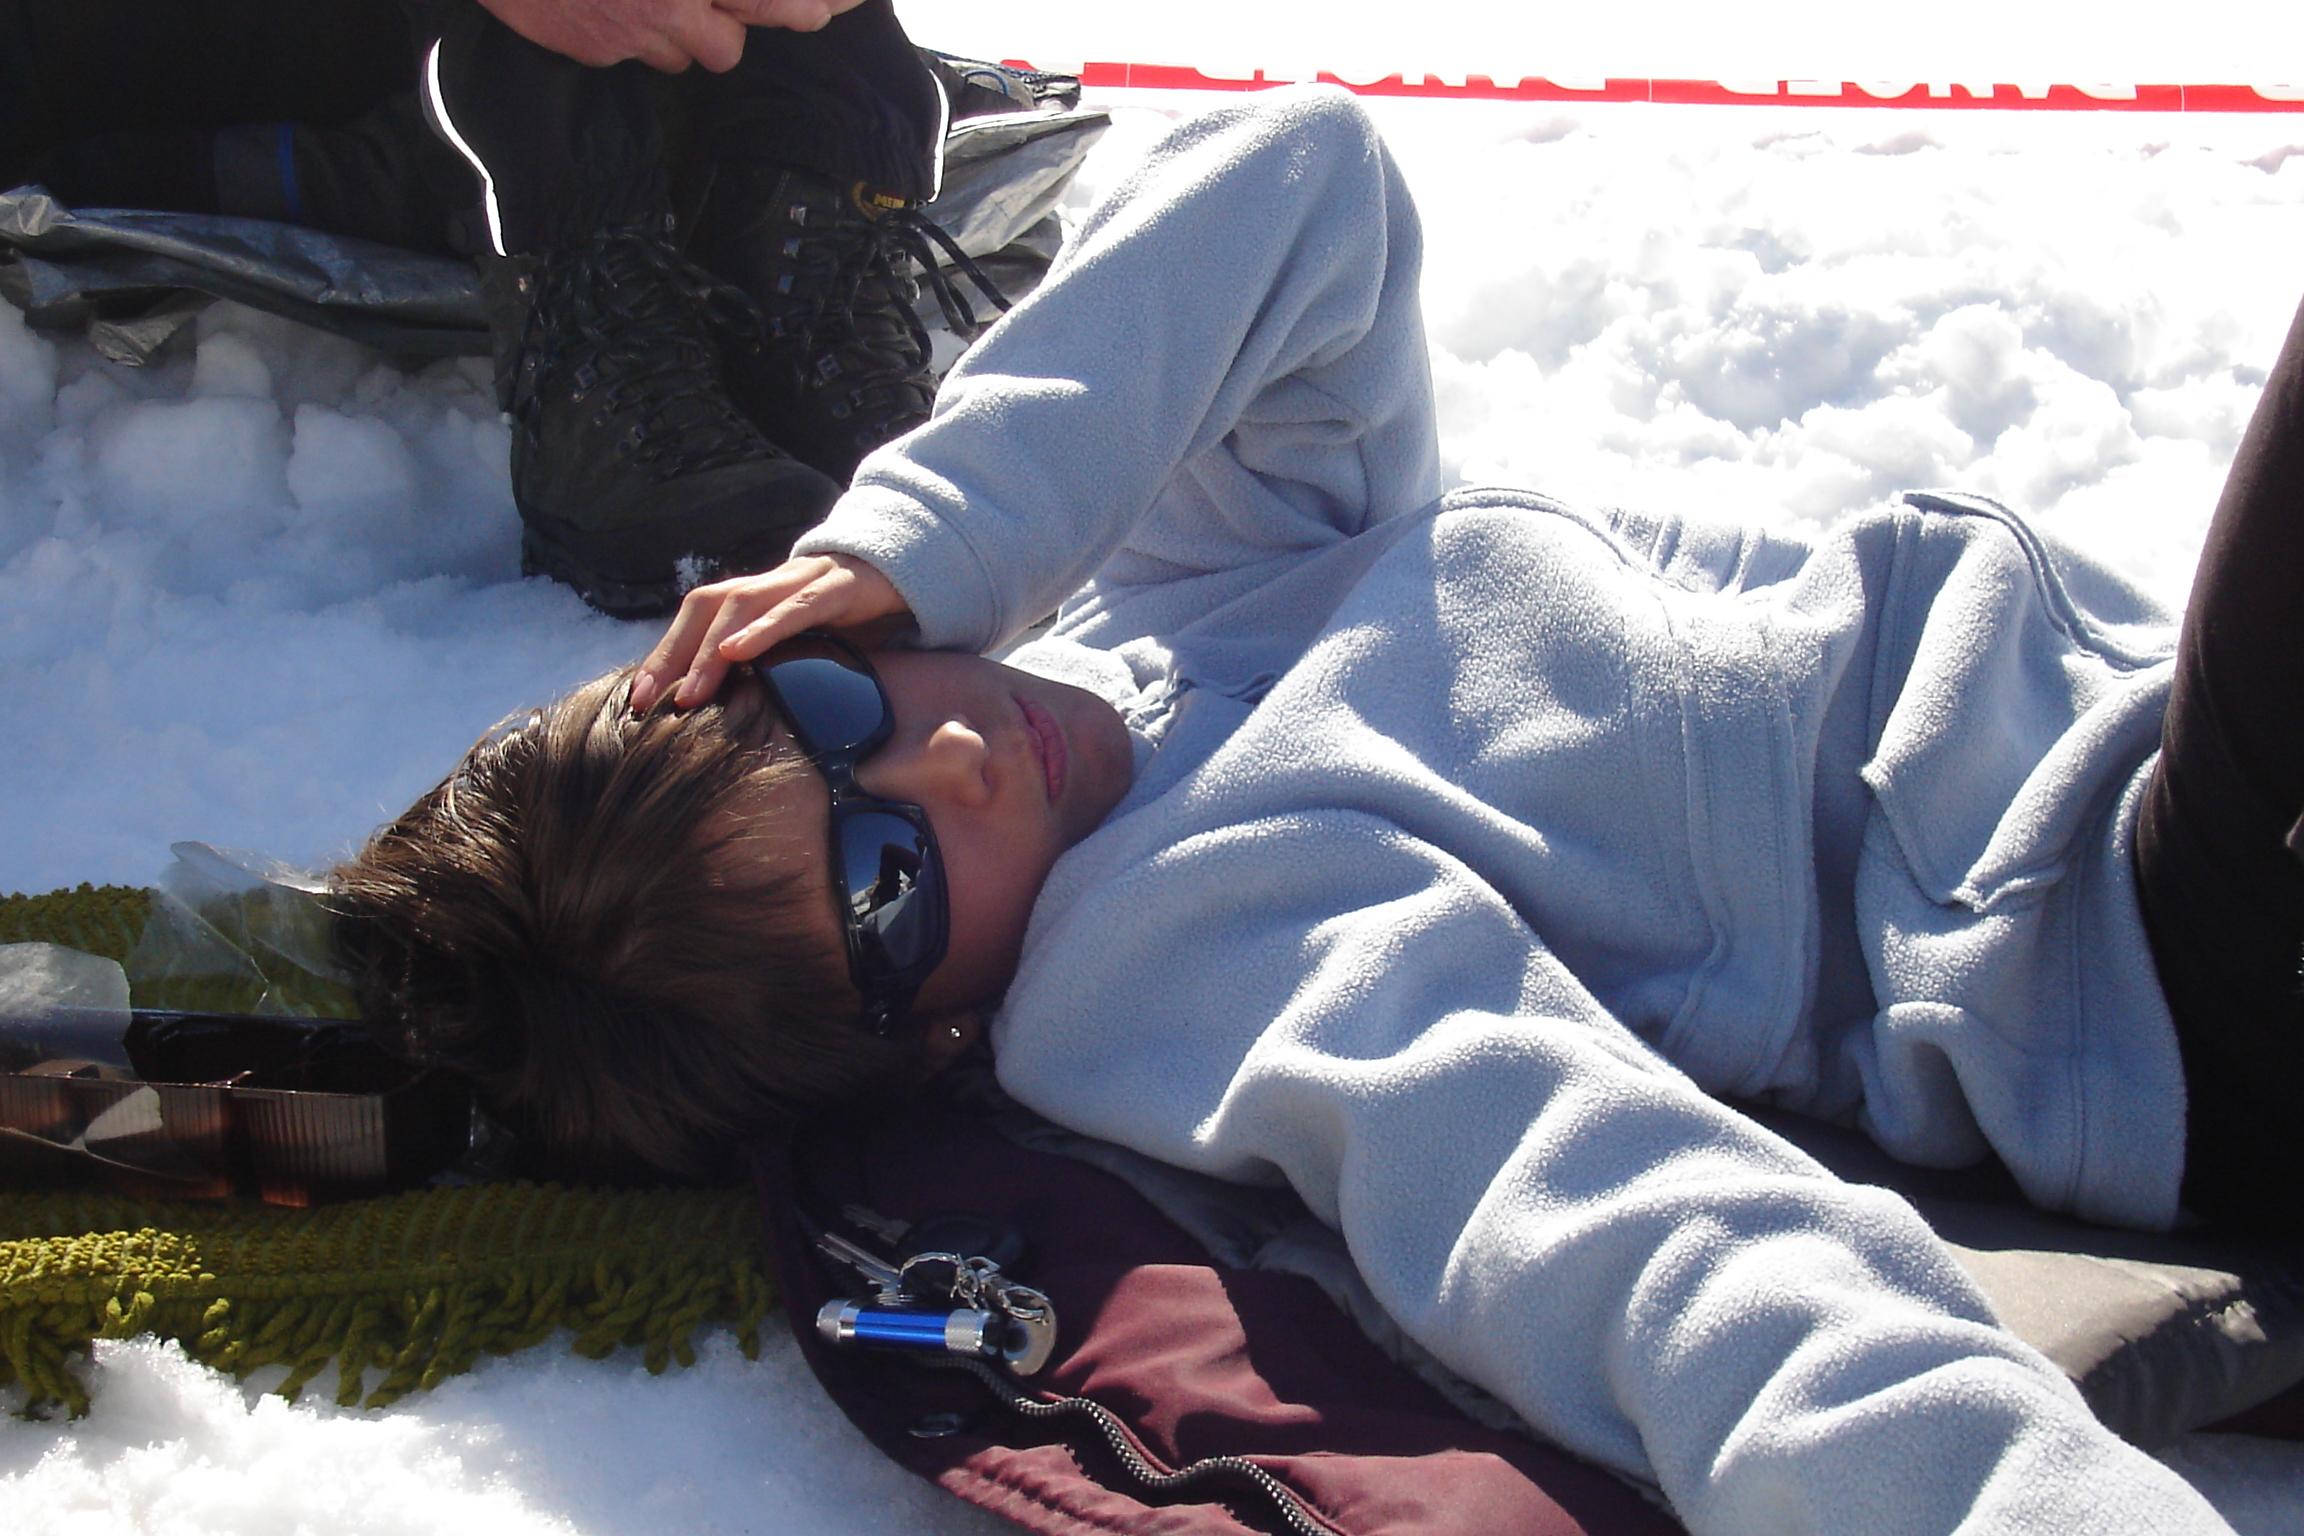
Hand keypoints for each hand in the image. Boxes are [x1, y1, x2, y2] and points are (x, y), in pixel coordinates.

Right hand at [475, 0, 865, 73]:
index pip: (768, 0)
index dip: (799, 10)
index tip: (816, 14)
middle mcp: (670, 2)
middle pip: (728, 49)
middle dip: (723, 30)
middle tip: (705, 6)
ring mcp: (630, 30)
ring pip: (681, 60)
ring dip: (674, 35)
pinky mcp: (594, 49)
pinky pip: (628, 57)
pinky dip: (624, 35)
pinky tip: (603, 3)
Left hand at [631, 553, 909, 711]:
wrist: (910, 571)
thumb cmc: (853, 617)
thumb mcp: (806, 646)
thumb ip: (773, 669)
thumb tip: (732, 717)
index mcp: (757, 597)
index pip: (695, 619)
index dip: (664, 655)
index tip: (637, 699)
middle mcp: (770, 583)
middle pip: (704, 607)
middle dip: (672, 654)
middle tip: (647, 700)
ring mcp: (802, 580)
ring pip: (740, 606)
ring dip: (709, 650)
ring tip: (691, 693)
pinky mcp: (839, 587)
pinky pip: (797, 606)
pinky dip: (766, 628)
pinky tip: (740, 652)